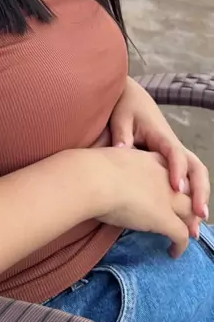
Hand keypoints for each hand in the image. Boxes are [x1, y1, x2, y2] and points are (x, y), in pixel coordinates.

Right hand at [91, 147, 195, 257]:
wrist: (94, 178)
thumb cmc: (92, 168)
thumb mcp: (110, 159)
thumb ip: (118, 167)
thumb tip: (108, 175)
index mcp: (150, 160)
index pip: (171, 170)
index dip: (173, 183)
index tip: (169, 192)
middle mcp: (163, 176)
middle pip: (187, 191)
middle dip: (188, 204)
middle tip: (183, 217)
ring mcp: (166, 197)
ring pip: (190, 212)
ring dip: (189, 224)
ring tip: (184, 235)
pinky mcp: (165, 218)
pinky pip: (181, 235)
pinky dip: (181, 246)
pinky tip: (173, 252)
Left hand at [110, 77, 209, 230]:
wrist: (131, 97)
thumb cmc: (126, 107)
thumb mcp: (121, 118)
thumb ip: (122, 135)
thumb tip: (123, 152)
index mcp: (161, 136)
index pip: (175, 153)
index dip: (178, 170)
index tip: (177, 189)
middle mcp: (173, 146)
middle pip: (196, 167)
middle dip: (200, 190)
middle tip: (199, 215)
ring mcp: (174, 153)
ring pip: (195, 173)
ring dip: (199, 196)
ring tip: (196, 225)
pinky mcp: (170, 159)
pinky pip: (187, 176)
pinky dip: (191, 195)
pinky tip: (186, 216)